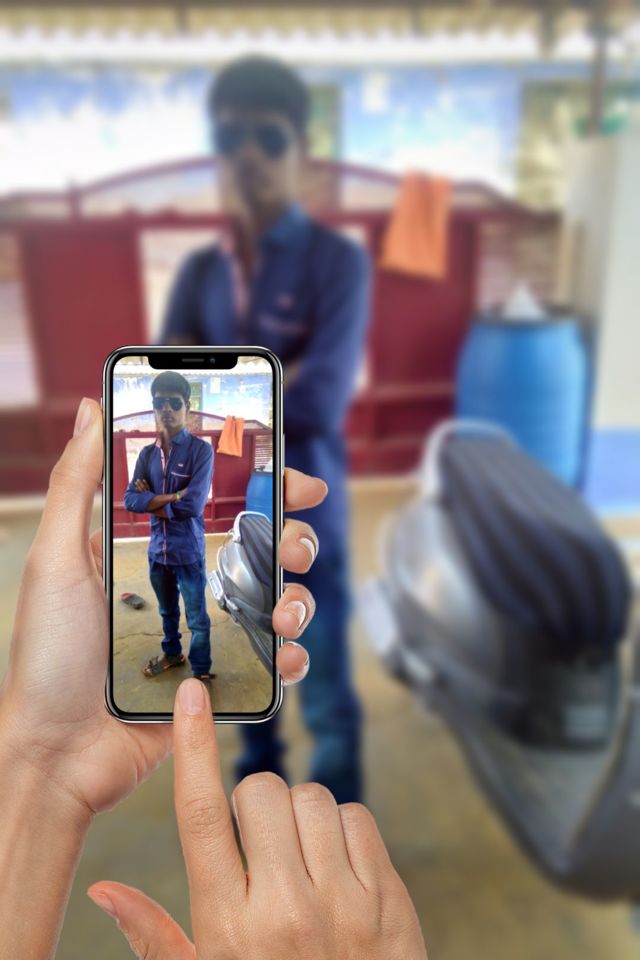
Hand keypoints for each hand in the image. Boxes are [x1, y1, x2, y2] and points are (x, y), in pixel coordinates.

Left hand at [0, 397, 326, 819]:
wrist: (56, 753)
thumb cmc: (48, 655)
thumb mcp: (55, 559)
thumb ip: (76, 483)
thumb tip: (88, 408)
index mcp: (157, 549)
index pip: (222, 504)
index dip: (266, 486)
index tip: (295, 480)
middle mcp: (190, 585)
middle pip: (265, 548)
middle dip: (294, 540)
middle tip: (293, 549)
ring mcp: (210, 633)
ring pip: (282, 600)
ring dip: (299, 598)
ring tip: (283, 613)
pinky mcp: (222, 681)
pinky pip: (275, 661)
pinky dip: (292, 655)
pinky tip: (284, 655)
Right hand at [88, 679, 428, 959]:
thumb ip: (154, 935)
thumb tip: (103, 889)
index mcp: (228, 926)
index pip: (201, 815)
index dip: (193, 747)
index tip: (192, 696)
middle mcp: (285, 908)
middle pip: (260, 792)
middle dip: (255, 804)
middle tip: (259, 846)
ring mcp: (343, 902)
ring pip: (313, 798)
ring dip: (300, 815)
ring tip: (299, 862)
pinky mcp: (388, 898)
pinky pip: (358, 817)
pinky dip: (343, 830)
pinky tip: (335, 868)